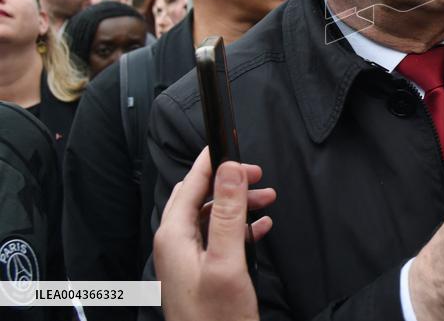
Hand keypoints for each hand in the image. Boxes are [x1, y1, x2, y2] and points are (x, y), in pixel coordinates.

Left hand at [155, 148, 275, 320]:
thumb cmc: (216, 318)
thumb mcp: (227, 260)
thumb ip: (228, 213)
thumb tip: (229, 169)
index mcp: (174, 236)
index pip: (189, 184)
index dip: (209, 162)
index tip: (227, 142)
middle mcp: (176, 245)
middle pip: (201, 197)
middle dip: (230, 182)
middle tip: (258, 174)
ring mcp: (188, 260)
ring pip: (213, 216)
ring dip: (239, 204)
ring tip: (268, 199)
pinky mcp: (202, 272)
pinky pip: (220, 237)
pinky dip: (242, 226)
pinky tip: (262, 226)